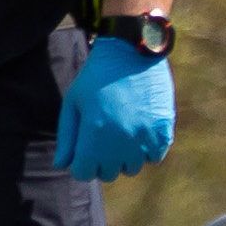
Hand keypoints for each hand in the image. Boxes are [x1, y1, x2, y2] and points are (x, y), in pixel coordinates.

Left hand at [55, 35, 175, 180]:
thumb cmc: (97, 76)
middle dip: (103, 161)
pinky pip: (155, 157)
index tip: (85, 151)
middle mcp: (120, 140)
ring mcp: (144, 137)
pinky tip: (141, 132)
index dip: (81, 164)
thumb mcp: (74, 102)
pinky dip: (148, 150)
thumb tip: (61, 165)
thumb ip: (67, 136)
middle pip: (108, 174)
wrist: (133, 51)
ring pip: (132, 168)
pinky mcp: (164, 131)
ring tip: (123, 134)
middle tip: (104, 140)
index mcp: (94, 133)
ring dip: (125, 157)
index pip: (84, 173)